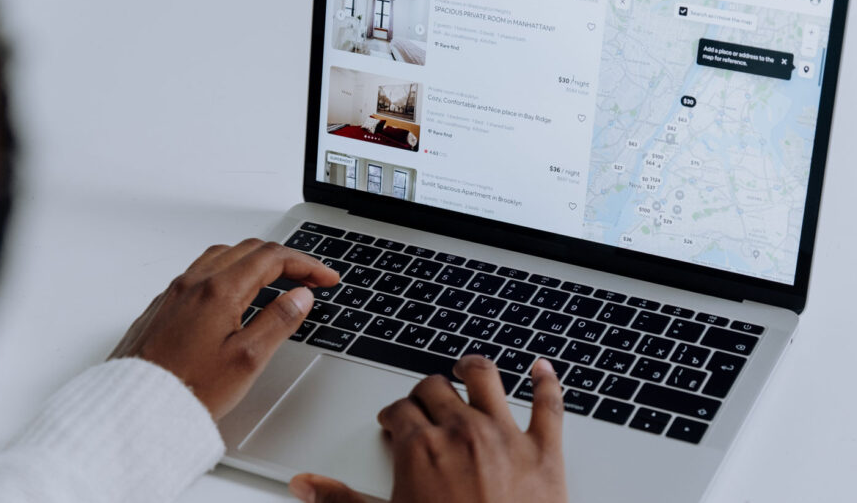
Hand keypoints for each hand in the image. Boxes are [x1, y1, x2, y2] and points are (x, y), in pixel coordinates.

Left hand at [109, 239, 338, 419]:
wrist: (133, 407)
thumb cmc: (186, 389)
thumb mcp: (248, 360)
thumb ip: (278, 321)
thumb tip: (300, 297)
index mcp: (219, 290)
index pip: (273, 258)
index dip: (306, 265)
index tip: (325, 278)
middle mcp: (194, 283)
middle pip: (249, 250)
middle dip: (285, 259)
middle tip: (309, 279)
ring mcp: (175, 292)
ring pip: (224, 256)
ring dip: (256, 261)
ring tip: (277, 280)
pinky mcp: (163, 306)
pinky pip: (202, 271)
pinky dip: (230, 271)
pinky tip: (236, 293)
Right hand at [289, 356, 567, 502]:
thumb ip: (342, 501)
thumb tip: (307, 485)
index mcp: (421, 447)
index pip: (399, 409)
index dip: (393, 414)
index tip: (393, 421)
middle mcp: (462, 430)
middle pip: (435, 388)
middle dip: (424, 392)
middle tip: (423, 402)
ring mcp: (505, 435)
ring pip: (486, 378)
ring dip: (473, 369)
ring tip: (467, 368)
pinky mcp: (544, 450)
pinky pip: (549, 404)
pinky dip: (546, 381)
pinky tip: (541, 368)